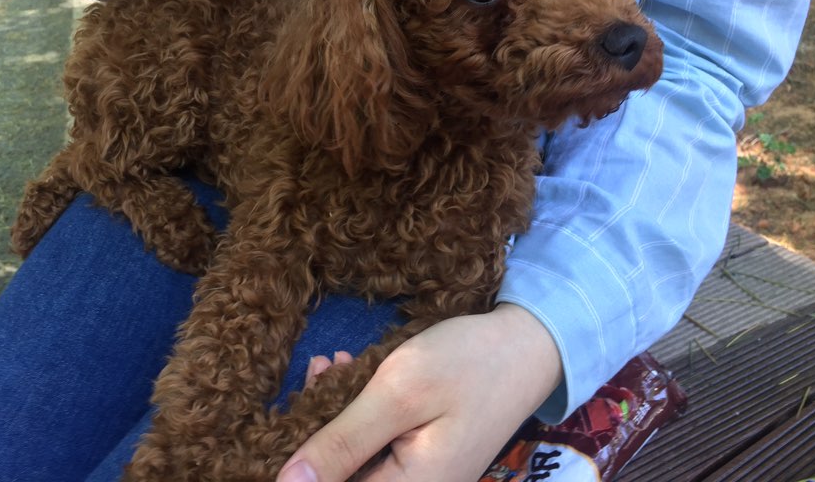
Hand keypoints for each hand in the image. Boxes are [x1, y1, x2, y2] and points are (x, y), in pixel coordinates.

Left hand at [279, 304, 562, 481]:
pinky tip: (351, 372)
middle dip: (316, 432)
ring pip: (354, 459)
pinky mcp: (424, 455)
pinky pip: (376, 445)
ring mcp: (422, 476)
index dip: (299, 462)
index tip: (286, 418)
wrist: (528, 345)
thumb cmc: (466, 363)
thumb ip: (343, 441)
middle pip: (341, 477)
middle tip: (316, 375)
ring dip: (334, 416)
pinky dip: (357, 411)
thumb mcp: (398, 392)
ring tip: (331, 366)